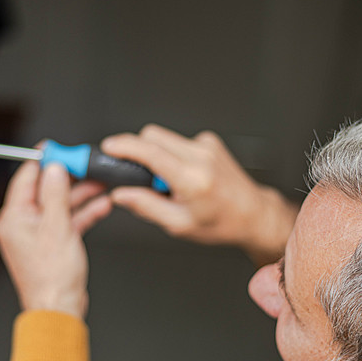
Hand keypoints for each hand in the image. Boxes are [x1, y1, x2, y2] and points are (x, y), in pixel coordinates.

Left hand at [0, 160, 112, 318]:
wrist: (60, 308)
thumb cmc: (52, 279)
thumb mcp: (57, 228)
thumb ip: (56, 195)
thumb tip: (54, 169)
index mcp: (14, 218)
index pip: (26, 178)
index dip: (42, 160)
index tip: (55, 148)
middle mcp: (22, 224)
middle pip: (45, 190)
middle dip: (68, 177)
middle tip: (84, 165)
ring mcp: (37, 234)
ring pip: (60, 204)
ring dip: (80, 195)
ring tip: (100, 184)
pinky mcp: (52, 243)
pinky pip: (67, 220)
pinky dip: (83, 213)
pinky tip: (101, 205)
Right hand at [101, 124, 298, 264]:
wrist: (252, 214)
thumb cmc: (222, 223)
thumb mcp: (179, 224)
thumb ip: (146, 206)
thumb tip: (122, 195)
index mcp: (192, 179)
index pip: (150, 152)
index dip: (124, 147)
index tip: (109, 147)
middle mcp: (201, 157)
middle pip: (153, 136)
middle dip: (139, 151)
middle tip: (144, 178)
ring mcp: (207, 146)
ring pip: (165, 138)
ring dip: (158, 155)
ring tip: (171, 183)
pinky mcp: (210, 142)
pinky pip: (178, 142)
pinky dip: (173, 156)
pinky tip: (185, 175)